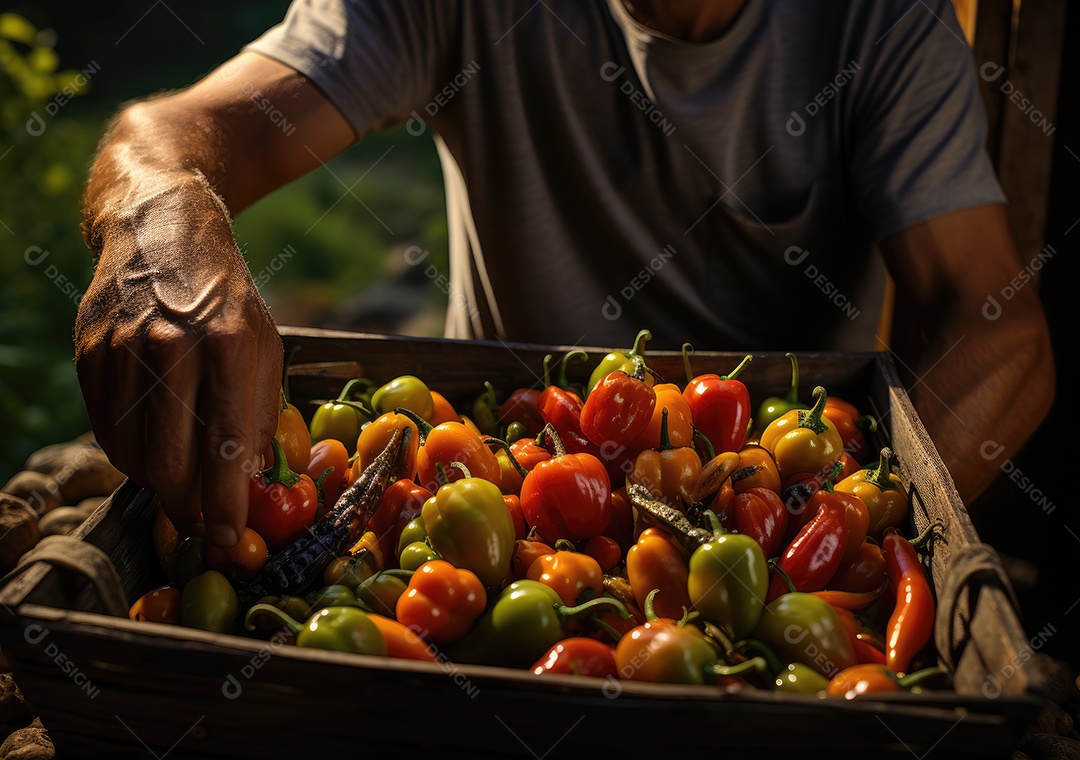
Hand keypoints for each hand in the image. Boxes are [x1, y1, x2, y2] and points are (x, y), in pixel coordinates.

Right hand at [75, 183, 281, 546]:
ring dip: (155, 484)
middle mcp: (170, 346)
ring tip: (179, 486)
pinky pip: (104, 427)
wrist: (163, 233)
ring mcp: (122, 348)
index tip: (229, 540)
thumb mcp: (264, 346)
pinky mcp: (89, 351)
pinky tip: (149, 451)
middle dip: (186, 507)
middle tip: (200, 523)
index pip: (225, 446)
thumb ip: (258, 412)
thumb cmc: (227, 300)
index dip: (226, 504)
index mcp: (227, 344)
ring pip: (130, 452)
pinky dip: (127, 453)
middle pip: (168, 461)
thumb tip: (248, 480)